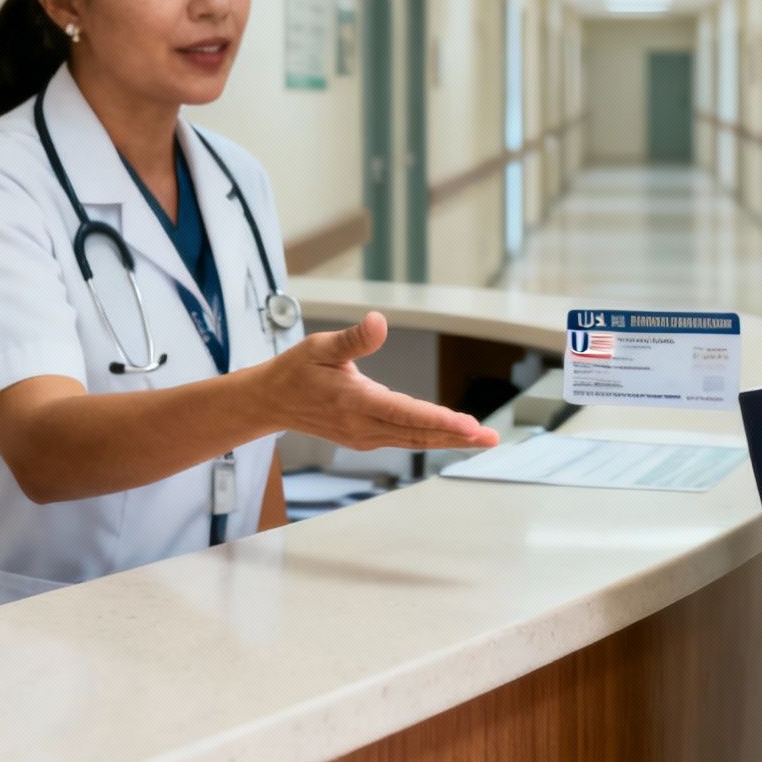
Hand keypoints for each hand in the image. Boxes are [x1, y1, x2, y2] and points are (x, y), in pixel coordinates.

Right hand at [254, 312, 499, 450]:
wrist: (271, 402)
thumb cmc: (296, 371)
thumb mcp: (319, 346)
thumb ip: (354, 339)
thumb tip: (379, 322)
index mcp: (354, 401)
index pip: (406, 414)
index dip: (440, 420)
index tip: (469, 425)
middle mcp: (362, 425)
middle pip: (418, 433)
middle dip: (457, 437)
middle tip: (490, 437)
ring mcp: (364, 437)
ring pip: (415, 439)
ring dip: (449, 440)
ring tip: (482, 438)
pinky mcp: (365, 439)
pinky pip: (405, 439)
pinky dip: (431, 438)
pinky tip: (453, 436)